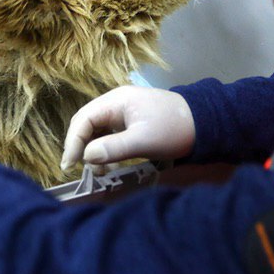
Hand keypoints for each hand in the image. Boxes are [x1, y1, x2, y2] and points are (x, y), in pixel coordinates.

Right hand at [60, 86, 195, 171]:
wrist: (203, 123)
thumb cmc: (173, 130)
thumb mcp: (143, 141)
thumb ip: (113, 148)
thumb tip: (87, 157)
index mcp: (116, 101)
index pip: (83, 119)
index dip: (73, 142)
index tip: (70, 165)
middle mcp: (115, 103)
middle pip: (87, 124)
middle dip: (82, 148)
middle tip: (85, 171)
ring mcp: (123, 112)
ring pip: (98, 131)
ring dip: (95, 151)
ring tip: (102, 172)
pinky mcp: (131, 122)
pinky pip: (110, 135)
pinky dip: (107, 151)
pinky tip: (112, 165)